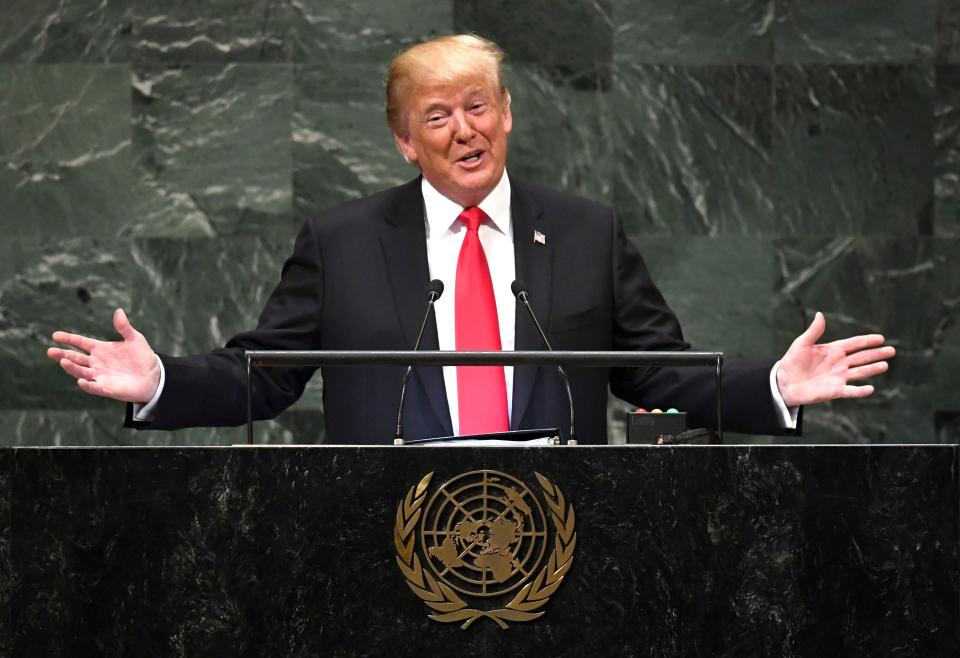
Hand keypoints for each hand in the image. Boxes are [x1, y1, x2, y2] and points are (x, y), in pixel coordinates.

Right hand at [47, 308, 160, 403]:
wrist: (154, 377)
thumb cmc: (143, 357)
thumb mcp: (135, 339)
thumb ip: (124, 327)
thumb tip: (119, 311)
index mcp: (100, 349)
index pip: (81, 343)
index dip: (68, 339)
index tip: (55, 335)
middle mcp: (96, 362)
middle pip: (76, 358)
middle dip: (63, 354)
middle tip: (51, 351)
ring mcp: (100, 376)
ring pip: (81, 371)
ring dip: (72, 367)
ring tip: (63, 361)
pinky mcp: (107, 388)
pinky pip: (94, 387)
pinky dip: (87, 385)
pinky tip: (81, 381)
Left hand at [776, 312, 894, 407]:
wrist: (783, 383)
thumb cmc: (791, 362)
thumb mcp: (801, 344)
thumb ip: (813, 331)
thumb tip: (820, 314)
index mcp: (833, 350)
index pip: (854, 344)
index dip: (867, 341)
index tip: (881, 338)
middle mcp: (839, 363)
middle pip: (861, 357)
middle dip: (876, 354)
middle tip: (892, 351)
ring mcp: (838, 377)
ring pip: (860, 372)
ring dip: (872, 369)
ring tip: (885, 365)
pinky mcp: (834, 390)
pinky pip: (850, 391)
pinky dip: (860, 391)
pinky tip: (870, 388)